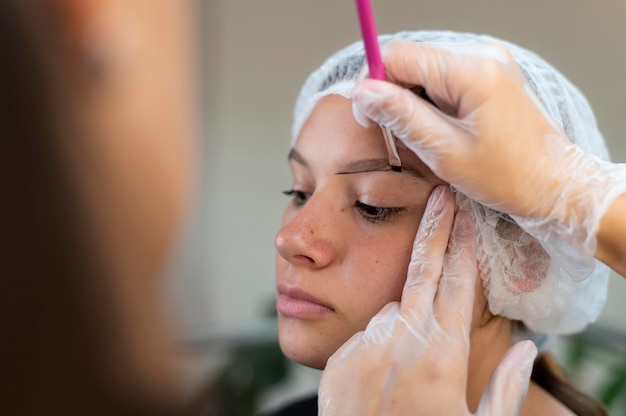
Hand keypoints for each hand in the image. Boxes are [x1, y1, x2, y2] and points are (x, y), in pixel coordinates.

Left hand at [318, 186, 536, 415]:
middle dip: (434, 229)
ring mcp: (363, 347)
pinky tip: (379, 387)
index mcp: (440, 356)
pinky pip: (364, 340)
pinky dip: (375, 351)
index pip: (456, 283)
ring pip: (390, 317)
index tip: (464, 210)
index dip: (462, 243)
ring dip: (403, 328)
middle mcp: (399, 342)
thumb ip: (504, 388)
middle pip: (420, 271)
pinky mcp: (337, 359)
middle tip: (442, 195)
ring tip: (405, 378)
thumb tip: (526, 349)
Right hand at [352, 40, 625, 276]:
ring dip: (410, 99)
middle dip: (392, 93)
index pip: (398, 55)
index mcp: (472, 71)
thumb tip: (362, 93)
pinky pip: (442, 76)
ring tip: (423, 135)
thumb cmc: (507, 176)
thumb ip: (401, 117)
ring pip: (423, 68)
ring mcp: (488, 61)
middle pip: (410, 59)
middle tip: (394, 133)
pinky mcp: (489, 73)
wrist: (555, 183)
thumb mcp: (445, 152)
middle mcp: (481, 55)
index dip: (373, 83)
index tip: (368, 118)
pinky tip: (437, 127)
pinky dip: (429, 100)